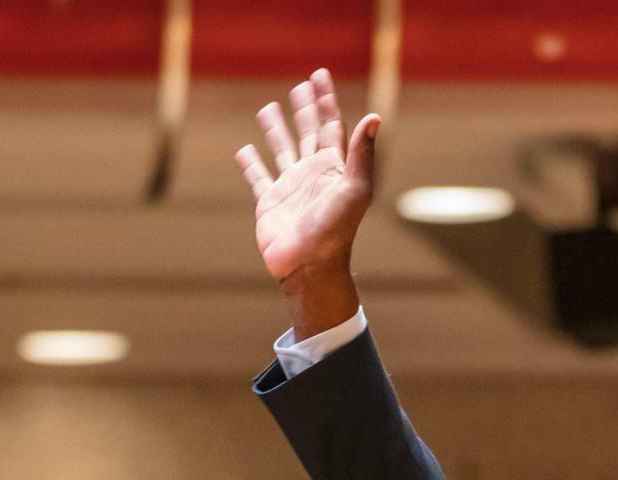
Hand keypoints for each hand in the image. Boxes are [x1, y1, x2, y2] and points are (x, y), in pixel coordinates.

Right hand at [235, 68, 378, 336]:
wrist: (309, 267)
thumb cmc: (336, 232)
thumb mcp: (354, 190)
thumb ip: (361, 154)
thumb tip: (373, 117)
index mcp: (333, 167)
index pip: (329, 124)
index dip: (325, 99)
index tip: (319, 74)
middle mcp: (312, 174)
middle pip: (307, 131)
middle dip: (305, 108)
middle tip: (300, 85)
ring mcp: (290, 188)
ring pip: (281, 149)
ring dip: (276, 128)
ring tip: (267, 108)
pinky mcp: (269, 203)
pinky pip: (258, 177)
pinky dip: (251, 163)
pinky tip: (244, 150)